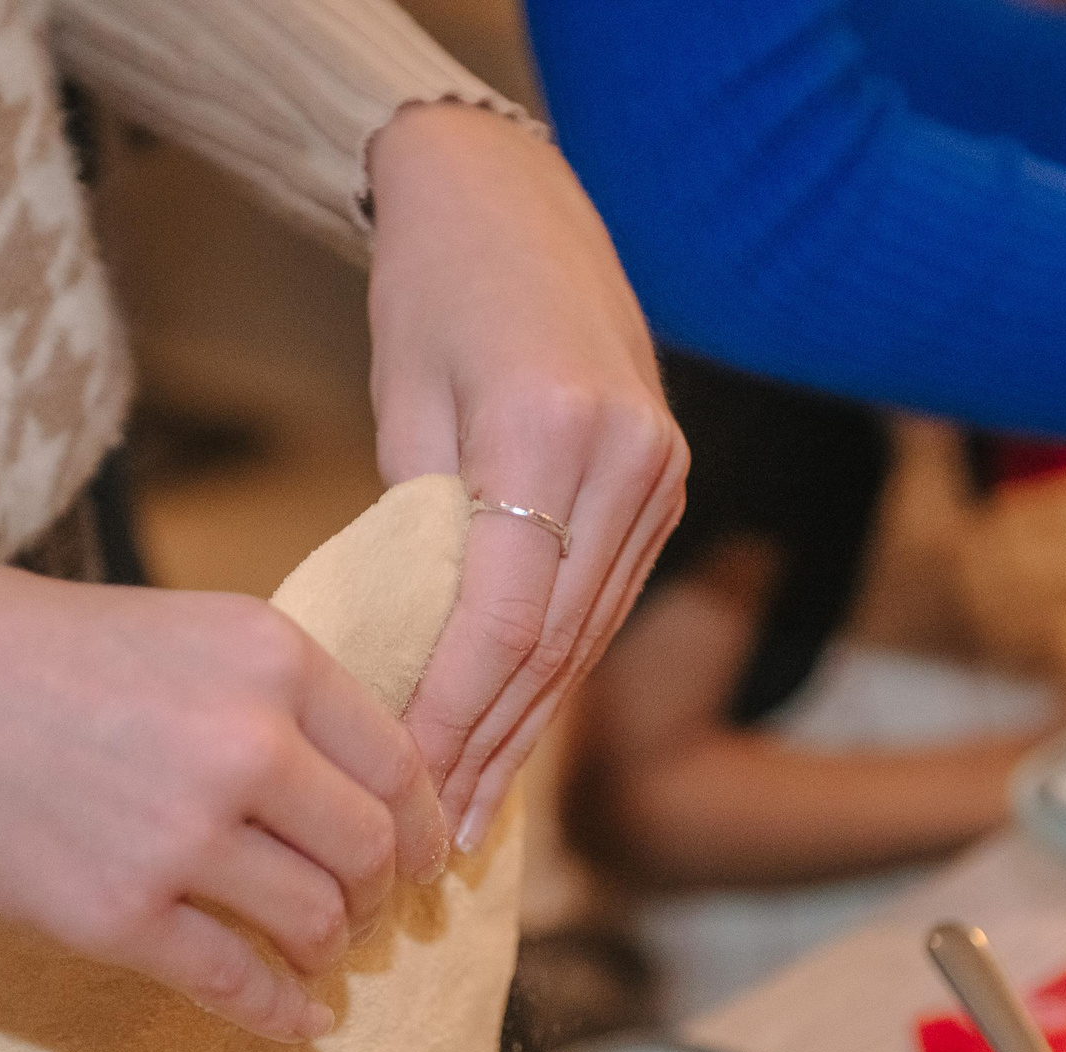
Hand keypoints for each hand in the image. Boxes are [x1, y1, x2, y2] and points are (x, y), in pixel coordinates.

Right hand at [0, 495, 446, 1040]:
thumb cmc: (4, 642)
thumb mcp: (169, 629)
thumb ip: (260, 696)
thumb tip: (347, 783)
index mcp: (268, 654)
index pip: (400, 762)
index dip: (424, 823)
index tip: (423, 859)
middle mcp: (245, 741)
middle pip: (375, 851)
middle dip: (383, 894)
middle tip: (370, 915)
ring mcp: (182, 834)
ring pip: (319, 922)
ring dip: (331, 951)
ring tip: (318, 956)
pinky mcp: (114, 915)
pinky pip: (239, 985)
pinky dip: (284, 1015)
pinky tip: (300, 1025)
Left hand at [366, 100, 687, 850]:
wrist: (514, 195)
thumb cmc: (432, 284)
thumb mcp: (402, 397)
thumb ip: (419, 529)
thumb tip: (411, 661)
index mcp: (552, 428)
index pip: (501, 618)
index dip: (450, 718)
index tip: (400, 789)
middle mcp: (628, 457)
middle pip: (552, 646)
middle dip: (488, 750)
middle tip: (434, 843)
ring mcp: (660, 473)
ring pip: (584, 638)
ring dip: (525, 733)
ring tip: (470, 818)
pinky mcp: (665, 484)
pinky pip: (599, 605)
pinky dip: (553, 677)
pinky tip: (514, 737)